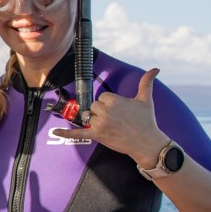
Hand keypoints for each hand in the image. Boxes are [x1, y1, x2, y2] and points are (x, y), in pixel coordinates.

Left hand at [52, 67, 168, 164]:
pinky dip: (66, 133)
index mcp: (114, 100)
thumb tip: (155, 69)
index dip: (110, 104)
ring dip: (96, 121)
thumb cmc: (147, 121)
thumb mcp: (146, 99)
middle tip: (118, 120)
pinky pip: (78, 133)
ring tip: (111, 126)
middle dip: (103, 112)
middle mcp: (106, 111)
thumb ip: (146, 82)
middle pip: (94, 106)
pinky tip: (55, 131)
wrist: (147, 142)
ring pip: (89, 116)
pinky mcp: (97, 135)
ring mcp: (100, 124)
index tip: (121, 111)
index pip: (102, 97)